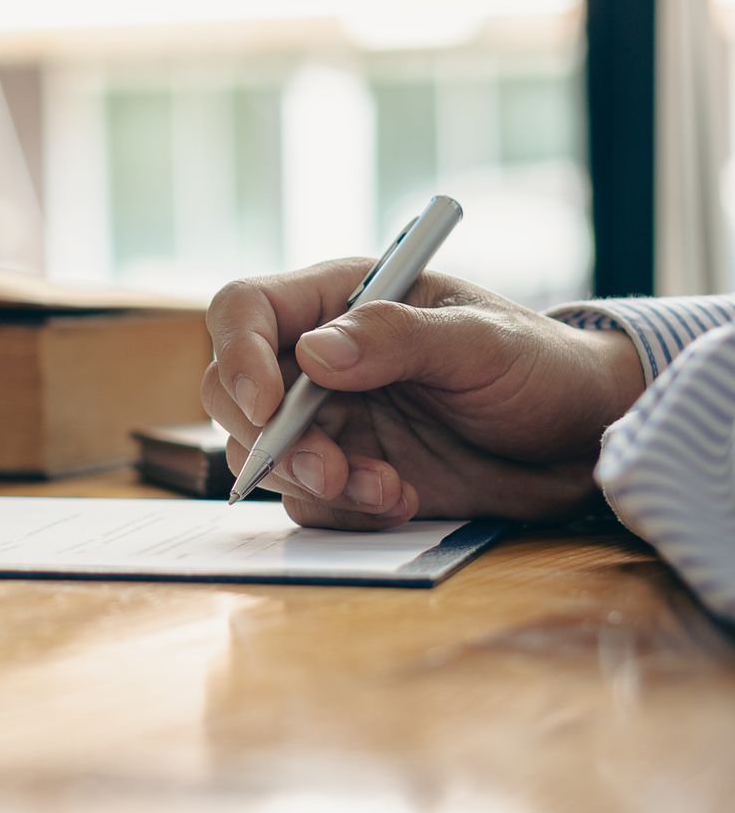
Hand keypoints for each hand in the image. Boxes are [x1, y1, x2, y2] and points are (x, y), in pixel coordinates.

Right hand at [202, 260, 646, 528]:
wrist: (581, 442)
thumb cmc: (539, 367)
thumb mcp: (482, 342)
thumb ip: (398, 338)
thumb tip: (315, 353)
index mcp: (339, 301)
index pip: (245, 310)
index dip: (238, 354)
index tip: (266, 408)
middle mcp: (317, 359)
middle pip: (231, 389)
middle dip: (269, 438)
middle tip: (332, 469)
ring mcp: (327, 419)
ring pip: (260, 453)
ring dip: (312, 481)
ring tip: (391, 491)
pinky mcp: (345, 473)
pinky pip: (304, 500)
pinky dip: (342, 511)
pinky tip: (403, 500)